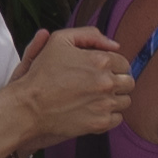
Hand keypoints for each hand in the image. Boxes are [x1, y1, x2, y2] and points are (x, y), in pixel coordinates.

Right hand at [0, 26, 133, 154]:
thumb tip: (114, 44)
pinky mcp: (100, 122)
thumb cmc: (41, 74)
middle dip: (117, 82)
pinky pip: (117, 118)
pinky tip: (94, 110)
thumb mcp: (59, 40)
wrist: (29, 106)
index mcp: (100, 61)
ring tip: (95, 98)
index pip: (123, 62)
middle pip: (128, 82)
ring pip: (125, 101)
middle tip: (99, 85)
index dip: (112, 66)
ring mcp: (104, 104)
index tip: (100, 71)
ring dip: (114, 99)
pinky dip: (109, 115)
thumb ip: (90, 35)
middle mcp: (106, 82)